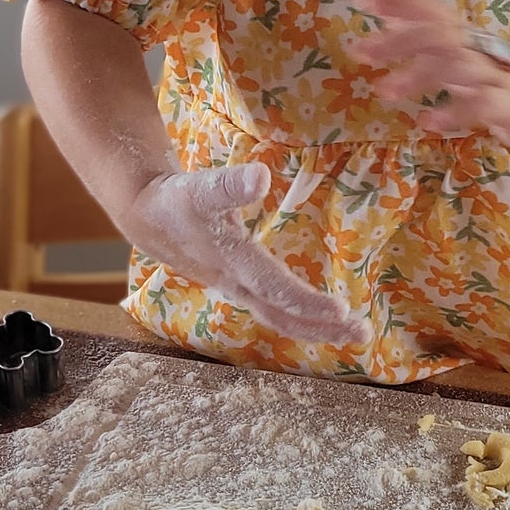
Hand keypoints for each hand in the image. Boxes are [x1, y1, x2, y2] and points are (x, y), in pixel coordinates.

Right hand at [123, 163, 369, 347]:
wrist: (148, 218)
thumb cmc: (177, 202)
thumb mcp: (199, 188)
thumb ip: (229, 184)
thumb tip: (261, 176)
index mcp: (234, 263)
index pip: (276, 290)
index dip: (307, 302)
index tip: (342, 309)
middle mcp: (239, 284)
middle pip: (283, 316)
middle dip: (322, 327)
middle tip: (362, 332)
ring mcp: (239, 289)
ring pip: (280, 317)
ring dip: (316, 327)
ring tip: (352, 331)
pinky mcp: (239, 285)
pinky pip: (274, 309)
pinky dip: (300, 317)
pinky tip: (321, 317)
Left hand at [353, 0, 509, 149]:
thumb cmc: (502, 78)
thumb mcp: (464, 55)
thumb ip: (429, 40)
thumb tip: (386, 22)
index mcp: (468, 36)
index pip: (433, 11)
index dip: (399, 3)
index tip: (361, 1)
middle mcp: (481, 49)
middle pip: (439, 35)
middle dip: (398, 41)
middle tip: (359, 52)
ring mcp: (497, 76)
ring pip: (457, 64)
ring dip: (417, 76)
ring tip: (383, 91)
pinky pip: (480, 105)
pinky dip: (452, 112)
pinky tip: (427, 123)